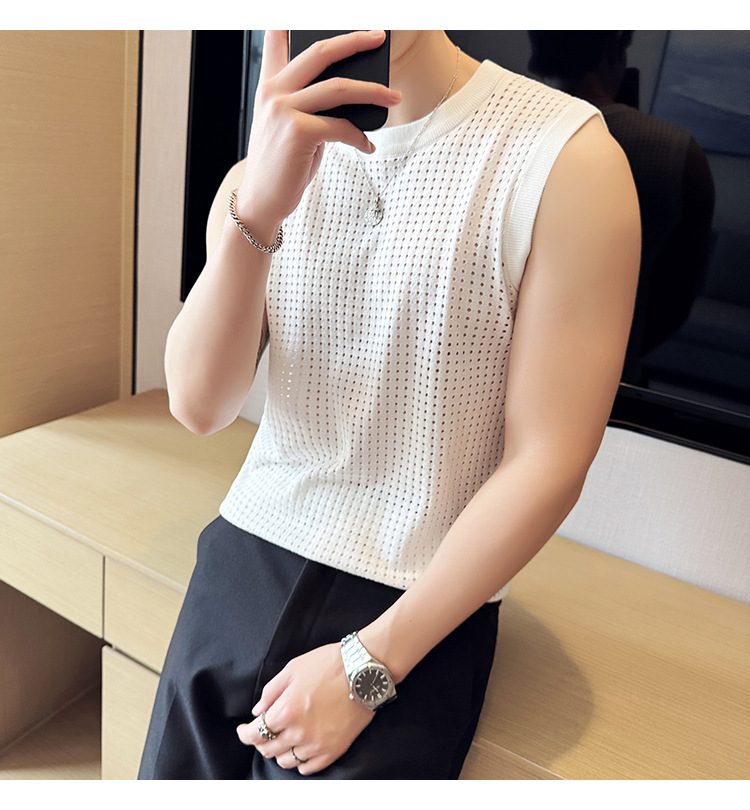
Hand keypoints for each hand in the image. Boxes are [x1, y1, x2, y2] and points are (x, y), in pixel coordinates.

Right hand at [235, 30, 400, 237]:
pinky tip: (368, 146)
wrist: (261, 201)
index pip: (276, 39)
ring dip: (373, 91)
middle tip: (378, 37)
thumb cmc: (281, 165)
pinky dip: (360, 137)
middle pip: (320, 51)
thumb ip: (308, 103)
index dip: (290, 20)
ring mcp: (284, 110)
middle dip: (354, 40)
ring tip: (394, 97)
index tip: (316, 10)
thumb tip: (350, 94)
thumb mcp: (289, 127)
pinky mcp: (298, 132)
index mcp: (269, 86)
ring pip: (338, 88)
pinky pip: (342, 126)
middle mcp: (273, 91)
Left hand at [236, 642, 374, 774]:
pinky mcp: (334, 750)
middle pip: (268, 749)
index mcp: (286, 711)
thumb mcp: (293, 669)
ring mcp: (317, 745)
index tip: (243, 730)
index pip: (255, 734)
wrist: (363, 671)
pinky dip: (299, 762)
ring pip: (286, 761)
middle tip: (263, 731)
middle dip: (260, 741)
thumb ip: (271, 691)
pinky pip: (308, 768)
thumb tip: (258, 711)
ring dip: (279, 751)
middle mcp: (299, 733)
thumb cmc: (328, 664)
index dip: (244, 734)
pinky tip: (300, 749)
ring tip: (283, 738)